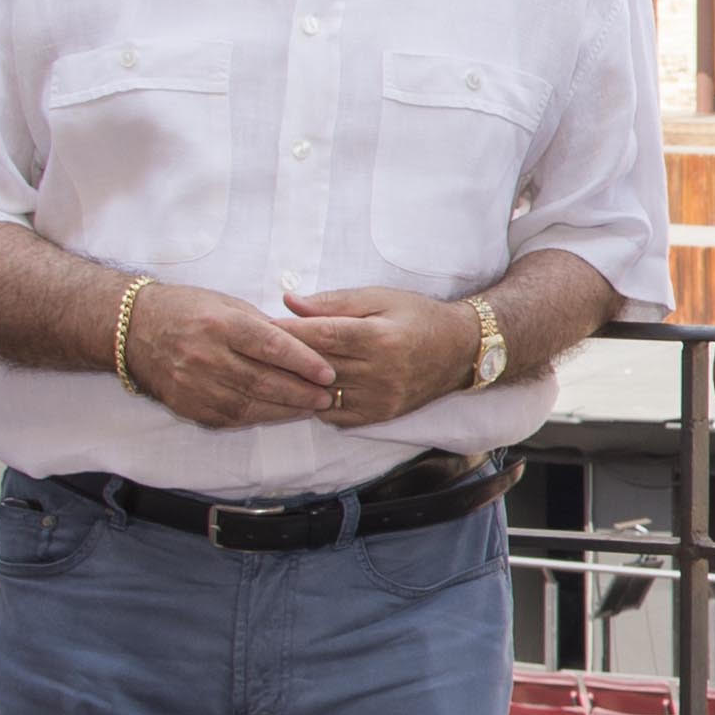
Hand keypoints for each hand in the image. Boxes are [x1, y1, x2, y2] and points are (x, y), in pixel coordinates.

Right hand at [110, 278, 342, 429]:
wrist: (133, 330)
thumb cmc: (187, 310)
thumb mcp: (226, 303)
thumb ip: (262, 325)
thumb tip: (303, 344)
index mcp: (220, 324)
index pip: (271, 346)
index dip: (304, 362)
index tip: (328, 372)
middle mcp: (205, 355)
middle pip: (264, 381)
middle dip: (301, 392)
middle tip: (327, 396)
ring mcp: (194, 384)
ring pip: (250, 405)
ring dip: (285, 409)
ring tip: (310, 407)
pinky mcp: (187, 405)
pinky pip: (230, 417)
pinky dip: (258, 417)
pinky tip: (277, 413)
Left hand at [275, 284, 476, 432]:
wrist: (459, 351)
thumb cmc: (417, 317)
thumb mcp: (380, 298)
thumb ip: (335, 302)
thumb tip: (290, 301)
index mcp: (381, 338)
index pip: (323, 335)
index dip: (289, 330)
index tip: (261, 324)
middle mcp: (381, 374)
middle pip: (318, 366)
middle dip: (284, 355)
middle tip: (255, 346)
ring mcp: (380, 400)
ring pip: (320, 394)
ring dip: (294, 382)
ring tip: (271, 368)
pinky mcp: (379, 416)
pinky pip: (333, 414)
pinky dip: (313, 401)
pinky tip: (302, 387)